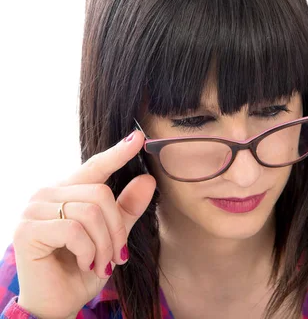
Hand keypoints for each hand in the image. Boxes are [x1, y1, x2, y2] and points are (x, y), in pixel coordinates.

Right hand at [12, 131, 155, 318]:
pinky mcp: (27, 229)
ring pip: (91, 212)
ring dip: (104, 244)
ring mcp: (33, 210)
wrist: (58, 303)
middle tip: (117, 256)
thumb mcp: (112, 236)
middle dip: (116, 229)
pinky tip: (85, 264)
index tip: (138, 138)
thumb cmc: (82, 268)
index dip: (117, 153)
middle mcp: (46, 194)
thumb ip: (127, 207)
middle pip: (101, 193)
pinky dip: (88, 251)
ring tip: (101, 264)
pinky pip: (74, 230)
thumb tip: (148, 178)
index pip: (95, 166)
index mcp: (66, 191)